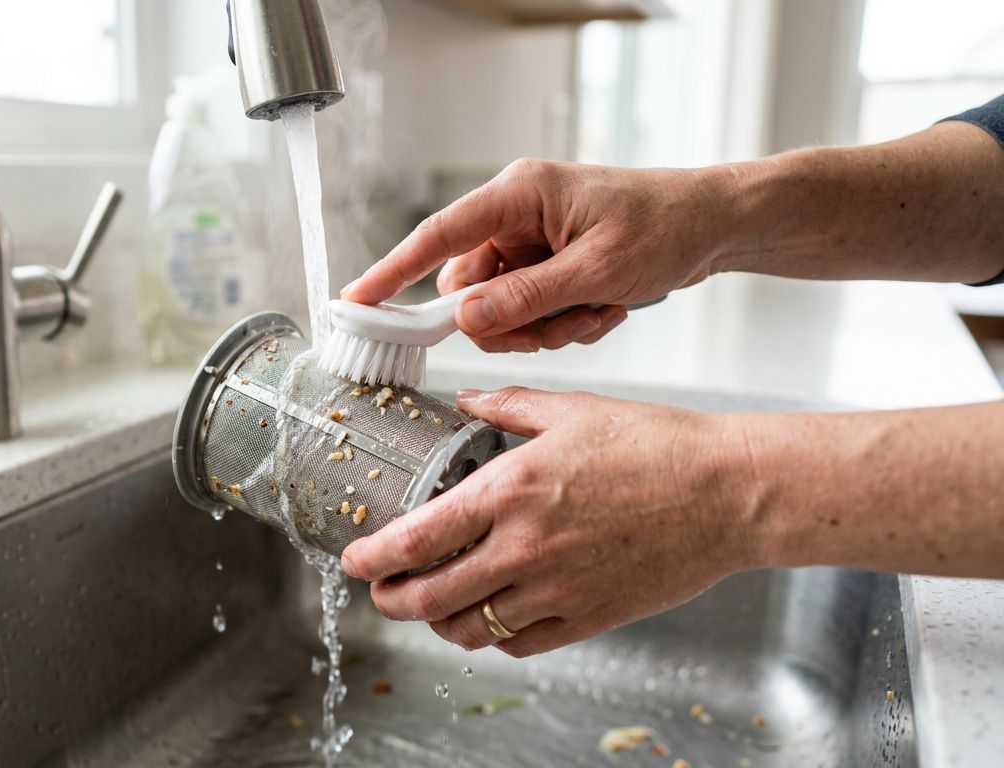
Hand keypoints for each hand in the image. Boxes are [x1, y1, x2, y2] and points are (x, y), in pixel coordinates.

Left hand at [340, 386, 754, 656]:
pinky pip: (522, 643)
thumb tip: (468, 399)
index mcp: (510, 491)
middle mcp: (524, 548)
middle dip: (391, 600)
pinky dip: (494, 636)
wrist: (729, 492)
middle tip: (383, 592)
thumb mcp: (572, 410)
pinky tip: (491, 618)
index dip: (372, 558)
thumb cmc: (657, 445)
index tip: (353, 560)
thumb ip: (508, 407)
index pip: (415, 539)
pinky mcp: (590, 617)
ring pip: (471, 628)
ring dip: (439, 622)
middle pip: (429, 597)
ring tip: (433, 607)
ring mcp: (557, 589)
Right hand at [341, 159, 732, 351]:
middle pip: (469, 289)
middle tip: (555, 327)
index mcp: (520, 195)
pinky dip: (563, 323)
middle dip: (508, 322)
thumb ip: (527, 298)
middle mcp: (516, 216)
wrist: (715, 226)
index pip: (438, 236)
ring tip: (594, 312)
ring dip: (543, 326)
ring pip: (498, 309)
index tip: (357, 300)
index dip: (393, 271)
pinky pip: (528, 312)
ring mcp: (531, 242)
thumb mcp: (597, 270)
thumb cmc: (666, 226)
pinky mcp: (547, 265)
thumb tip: (466, 320)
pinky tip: (603, 308)